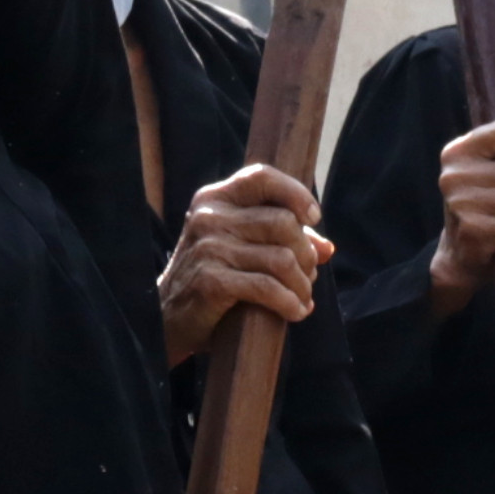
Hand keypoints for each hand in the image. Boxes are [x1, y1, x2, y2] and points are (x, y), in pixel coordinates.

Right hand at [160, 163, 331, 361]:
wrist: (167, 317)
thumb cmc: (212, 278)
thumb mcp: (241, 249)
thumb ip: (281, 241)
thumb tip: (327, 248)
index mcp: (215, 199)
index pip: (261, 177)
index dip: (295, 192)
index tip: (313, 216)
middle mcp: (209, 217)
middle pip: (282, 222)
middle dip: (305, 253)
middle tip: (308, 274)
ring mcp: (208, 248)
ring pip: (281, 258)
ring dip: (301, 284)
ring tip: (303, 298)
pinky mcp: (211, 280)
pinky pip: (267, 288)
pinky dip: (290, 303)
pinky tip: (295, 312)